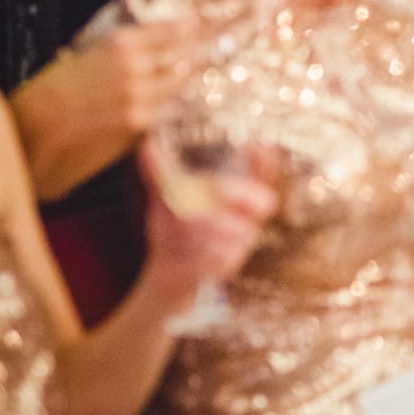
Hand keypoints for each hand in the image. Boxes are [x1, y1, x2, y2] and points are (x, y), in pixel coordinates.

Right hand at [19, 17, 198, 142]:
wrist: (34, 126)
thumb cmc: (53, 90)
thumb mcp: (86, 55)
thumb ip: (120, 51)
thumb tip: (149, 45)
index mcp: (120, 42)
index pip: (171, 30)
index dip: (193, 26)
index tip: (206, 21)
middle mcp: (135, 65)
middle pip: (185, 55)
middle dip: (203, 52)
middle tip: (219, 46)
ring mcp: (139, 94)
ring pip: (182, 82)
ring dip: (195, 78)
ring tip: (210, 73)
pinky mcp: (138, 121)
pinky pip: (171, 108)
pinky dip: (181, 102)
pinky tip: (191, 100)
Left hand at [136, 138, 276, 312]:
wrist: (167, 271)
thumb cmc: (173, 229)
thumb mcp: (165, 198)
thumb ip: (160, 173)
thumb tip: (147, 144)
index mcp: (236, 196)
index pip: (261, 175)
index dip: (266, 162)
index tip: (260, 145)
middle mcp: (246, 216)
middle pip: (261, 201)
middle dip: (236, 192)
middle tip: (216, 190)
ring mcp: (242, 240)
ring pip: (234, 228)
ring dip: (206, 224)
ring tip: (183, 224)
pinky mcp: (231, 262)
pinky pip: (223, 252)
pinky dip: (201, 249)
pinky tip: (187, 248)